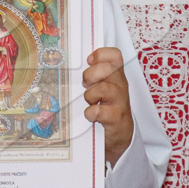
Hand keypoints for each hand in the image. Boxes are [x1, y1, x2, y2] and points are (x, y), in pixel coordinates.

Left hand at [83, 47, 133, 166]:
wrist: (119, 133)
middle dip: (92, 74)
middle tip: (86, 84)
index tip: (89, 61)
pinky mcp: (116, 118)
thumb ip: (92, 76)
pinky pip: (100, 111)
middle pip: (109, 68)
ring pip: (104, 88)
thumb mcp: (101, 87)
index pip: (114, 55)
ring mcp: (119, 101)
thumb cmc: (106, 106)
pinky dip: (91, 113)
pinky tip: (90, 115)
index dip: (101, 54)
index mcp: (115, 76)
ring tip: (89, 101)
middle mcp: (120, 85)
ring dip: (90, 95)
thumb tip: (69, 66)